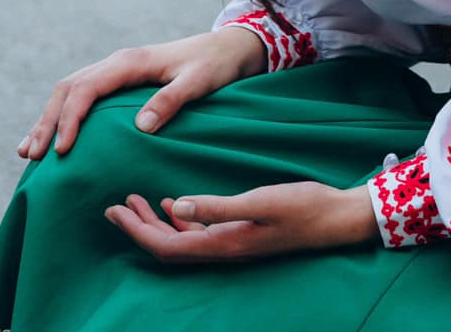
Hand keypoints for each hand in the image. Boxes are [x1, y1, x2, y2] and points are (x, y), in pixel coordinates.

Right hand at [18, 27, 265, 159]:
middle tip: (30, 155)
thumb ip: (170, 101)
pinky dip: (62, 115)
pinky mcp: (120, 81)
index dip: (69, 119)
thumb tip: (140, 127)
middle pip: (67, 89)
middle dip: (46, 122)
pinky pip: (82, 96)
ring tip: (28, 150)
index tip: (61, 150)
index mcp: (129, 63)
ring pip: (69, 91)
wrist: (227, 48)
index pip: (86, 89)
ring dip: (47, 119)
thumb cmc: (214, 66)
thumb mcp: (198, 83)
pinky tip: (54, 136)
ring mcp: (115, 70)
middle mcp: (116, 63)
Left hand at [105, 183, 375, 262]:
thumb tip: (176, 205)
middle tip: (113, 205)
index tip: (112, 210)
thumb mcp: (260, 200)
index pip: (167, 246)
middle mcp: (224, 250)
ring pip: (182, 241)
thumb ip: (217, 206)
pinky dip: (180, 219)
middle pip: (169, 247)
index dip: (136, 231)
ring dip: (155, 222)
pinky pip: (200, 233)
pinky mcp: (242, 234)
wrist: (338, 217)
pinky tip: (172, 203)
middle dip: (138, 228)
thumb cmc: (303, 206)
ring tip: (134, 200)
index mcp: (224, 244)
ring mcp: (233, 244)